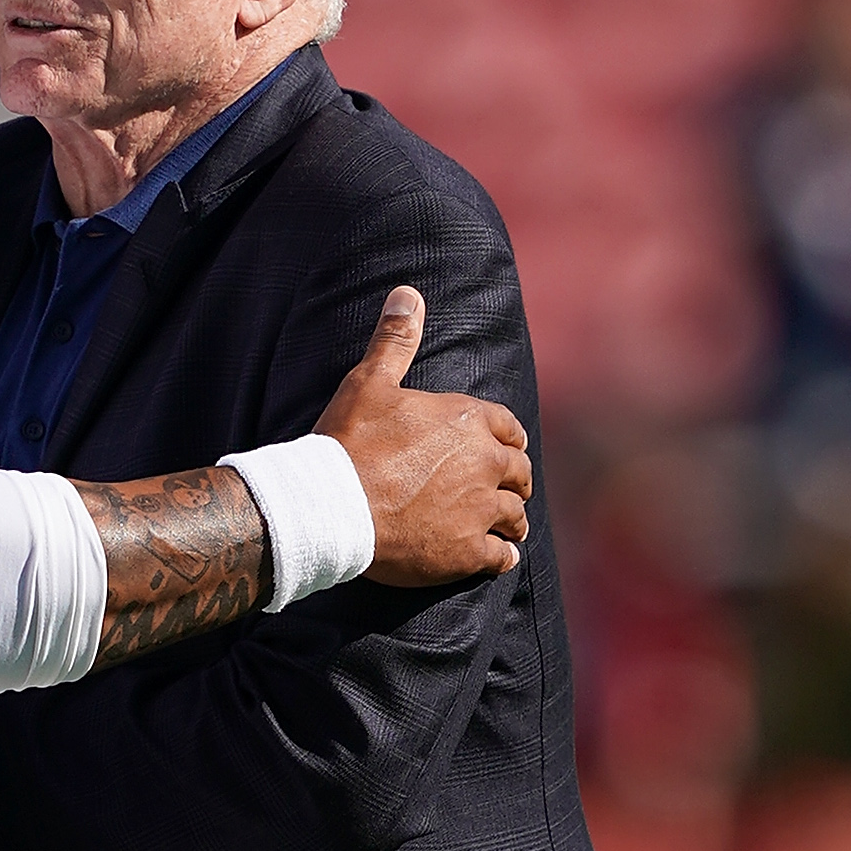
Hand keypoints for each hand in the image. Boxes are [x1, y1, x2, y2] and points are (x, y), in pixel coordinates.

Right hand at [314, 287, 531, 586]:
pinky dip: (501, 557)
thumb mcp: (369, 382)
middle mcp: (484, 463)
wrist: (331, 505)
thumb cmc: (348, 441)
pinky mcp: (468, 552)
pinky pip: (501, 557)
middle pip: (519, 473)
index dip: (508, 439)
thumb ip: (395, 340)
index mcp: (467, 420)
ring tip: (504, 528)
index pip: (509, 428)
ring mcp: (480, 510)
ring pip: (515, 516)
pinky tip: (497, 557)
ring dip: (510, 520)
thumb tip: (407, 293)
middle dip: (514, 480)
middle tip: (507, 490)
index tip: (506, 449)